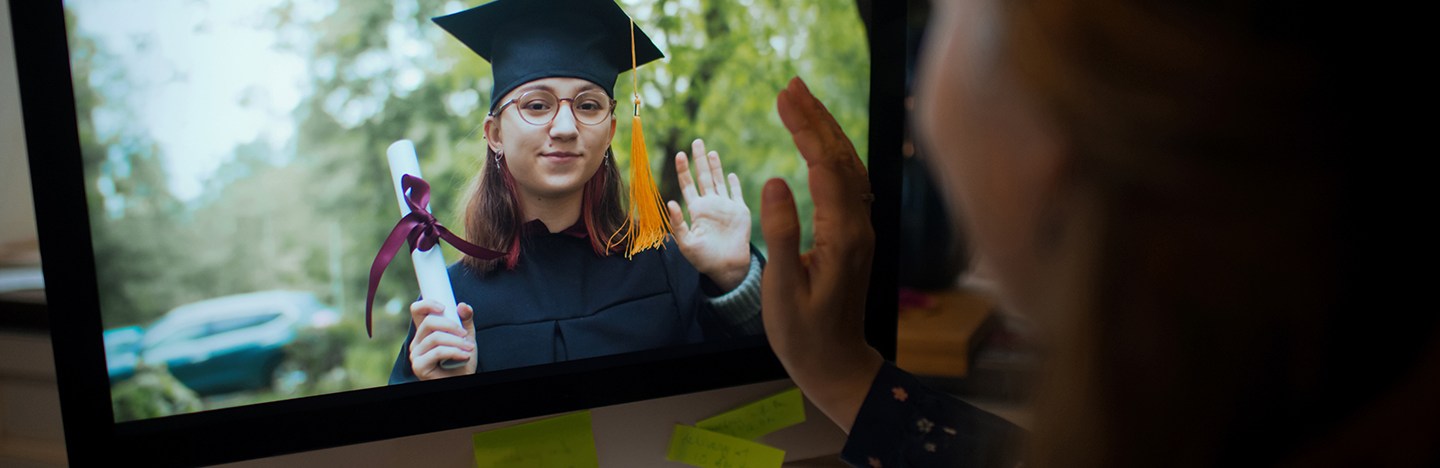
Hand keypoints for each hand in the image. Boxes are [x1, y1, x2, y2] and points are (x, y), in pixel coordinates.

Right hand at [408, 300, 477, 379]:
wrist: (462, 379)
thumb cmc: (462, 359)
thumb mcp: (466, 337)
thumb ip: (465, 321)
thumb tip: (462, 305)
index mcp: (425, 332)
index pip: (417, 311)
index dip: (427, 304)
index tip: (443, 307)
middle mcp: (417, 341)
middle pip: (429, 322)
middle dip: (451, 325)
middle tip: (465, 334)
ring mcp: (415, 354)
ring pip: (435, 337)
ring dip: (456, 341)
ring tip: (469, 348)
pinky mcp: (419, 366)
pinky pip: (438, 352)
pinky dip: (455, 352)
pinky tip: (465, 356)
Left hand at [668, 138, 752, 290]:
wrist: (727, 268)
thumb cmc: (704, 259)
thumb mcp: (686, 243)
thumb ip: (678, 223)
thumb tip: (670, 202)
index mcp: (696, 210)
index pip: (688, 185)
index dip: (683, 170)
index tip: (679, 154)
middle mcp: (710, 204)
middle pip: (703, 176)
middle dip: (699, 159)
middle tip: (696, 141)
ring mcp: (726, 207)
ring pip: (719, 181)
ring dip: (715, 166)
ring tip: (711, 151)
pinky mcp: (740, 211)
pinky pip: (736, 193)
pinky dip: (734, 183)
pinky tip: (730, 174)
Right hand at [762, 77, 882, 432]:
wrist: (837, 364)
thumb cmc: (804, 334)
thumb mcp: (783, 289)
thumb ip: (781, 233)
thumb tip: (776, 180)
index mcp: (841, 236)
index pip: (825, 166)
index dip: (805, 128)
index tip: (784, 98)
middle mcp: (858, 227)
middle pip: (841, 158)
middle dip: (816, 118)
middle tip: (792, 84)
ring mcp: (860, 230)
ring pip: (847, 168)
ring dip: (825, 132)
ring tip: (801, 102)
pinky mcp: (854, 236)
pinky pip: (847, 183)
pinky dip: (831, 155)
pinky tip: (818, 145)